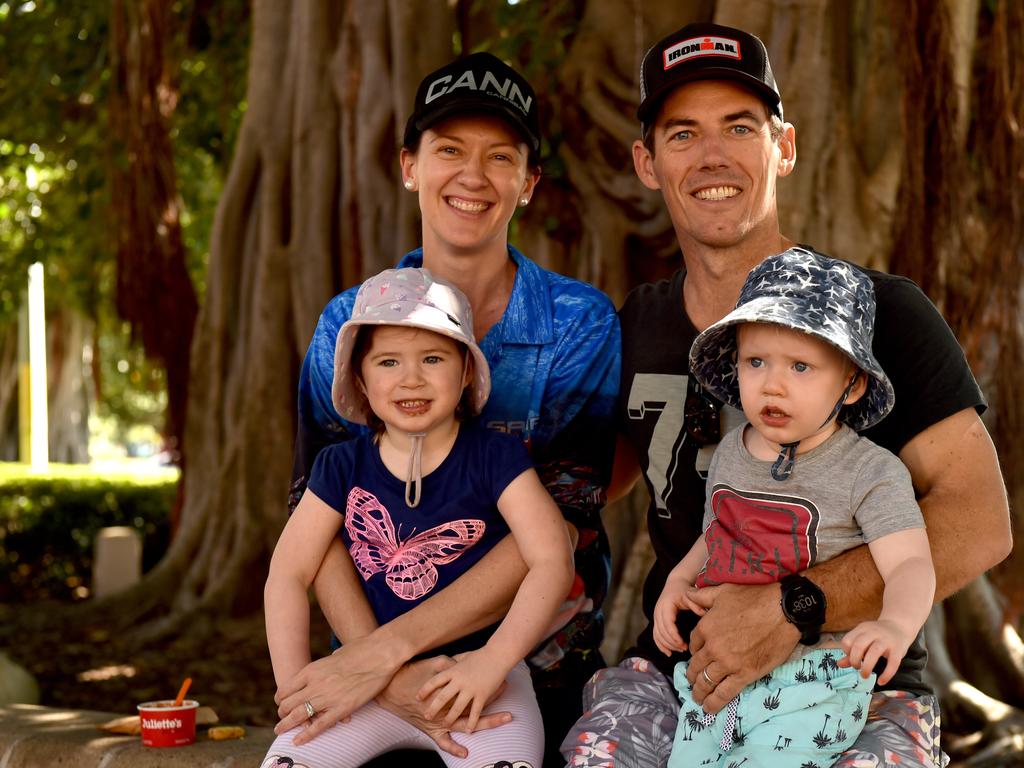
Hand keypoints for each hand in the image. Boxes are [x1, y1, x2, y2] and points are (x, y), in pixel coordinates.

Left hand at [274, 633, 402, 745]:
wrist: (380, 653)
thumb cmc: (361, 649)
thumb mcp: (336, 654)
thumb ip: (328, 664)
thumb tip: (330, 665)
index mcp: (312, 670)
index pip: (286, 689)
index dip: (281, 699)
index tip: (282, 703)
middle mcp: (315, 684)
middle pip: (288, 704)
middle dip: (282, 713)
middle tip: (281, 719)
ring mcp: (328, 697)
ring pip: (298, 716)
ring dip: (286, 725)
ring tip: (280, 731)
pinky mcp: (342, 708)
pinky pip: (320, 726)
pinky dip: (306, 735)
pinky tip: (298, 741)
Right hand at [378, 657, 511, 758]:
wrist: (390, 690)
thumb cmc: (411, 674)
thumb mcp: (431, 664)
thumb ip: (449, 664)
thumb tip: (461, 663)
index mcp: (449, 691)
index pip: (474, 691)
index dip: (490, 688)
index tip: (504, 683)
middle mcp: (447, 709)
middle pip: (475, 710)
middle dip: (493, 711)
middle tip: (510, 714)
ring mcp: (440, 722)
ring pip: (465, 725)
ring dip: (484, 724)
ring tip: (500, 723)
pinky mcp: (430, 730)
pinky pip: (443, 742)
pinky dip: (454, 748)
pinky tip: (465, 752)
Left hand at [417, 648, 509, 731]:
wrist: (497, 655)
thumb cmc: (481, 655)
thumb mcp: (463, 657)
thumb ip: (453, 663)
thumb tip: (446, 665)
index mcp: (453, 671)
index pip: (434, 681)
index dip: (425, 690)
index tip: (417, 697)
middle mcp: (459, 681)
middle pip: (442, 697)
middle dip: (433, 708)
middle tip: (426, 716)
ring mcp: (471, 688)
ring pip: (457, 707)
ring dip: (450, 717)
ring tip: (445, 723)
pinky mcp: (482, 694)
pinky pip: (475, 712)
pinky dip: (471, 722)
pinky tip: (469, 730)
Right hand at [653, 580, 703, 655]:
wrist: (675, 583)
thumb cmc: (684, 590)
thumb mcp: (690, 595)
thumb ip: (696, 604)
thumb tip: (704, 614)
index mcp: (666, 605)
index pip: (667, 624)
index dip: (674, 636)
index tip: (684, 645)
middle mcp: (658, 611)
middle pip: (661, 631)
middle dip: (672, 643)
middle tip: (685, 649)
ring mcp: (656, 616)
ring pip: (657, 635)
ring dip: (667, 645)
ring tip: (680, 650)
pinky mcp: (656, 621)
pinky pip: (655, 635)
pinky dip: (661, 645)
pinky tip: (668, 653)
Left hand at [686, 582, 799, 713]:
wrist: (783, 610)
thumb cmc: (754, 597)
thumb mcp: (723, 590)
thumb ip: (702, 595)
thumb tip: (686, 594)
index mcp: (705, 628)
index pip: (693, 644)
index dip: (694, 651)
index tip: (697, 656)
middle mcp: (713, 648)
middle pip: (696, 666)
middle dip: (692, 675)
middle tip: (692, 682)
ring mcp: (728, 663)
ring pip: (707, 682)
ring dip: (699, 692)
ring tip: (697, 698)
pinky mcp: (745, 675)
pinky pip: (724, 693)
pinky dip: (714, 703)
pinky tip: (709, 708)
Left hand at [838, 619, 909, 684]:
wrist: (898, 626)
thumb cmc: (877, 636)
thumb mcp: (863, 639)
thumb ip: (852, 652)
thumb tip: (839, 664)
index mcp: (862, 629)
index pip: (847, 640)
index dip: (846, 652)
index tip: (851, 657)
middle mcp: (873, 632)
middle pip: (859, 645)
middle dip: (854, 660)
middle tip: (857, 668)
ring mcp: (886, 640)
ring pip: (874, 652)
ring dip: (867, 667)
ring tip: (864, 675)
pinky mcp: (898, 649)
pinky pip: (893, 663)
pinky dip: (886, 674)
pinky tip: (881, 682)